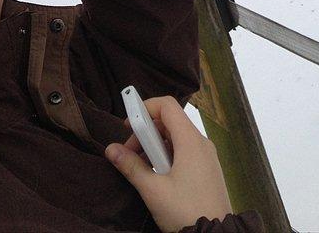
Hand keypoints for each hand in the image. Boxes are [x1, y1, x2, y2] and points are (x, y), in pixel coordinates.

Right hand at [105, 95, 229, 232]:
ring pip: (176, 137)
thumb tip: (111, 149)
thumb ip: (131, 166)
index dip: (145, 108)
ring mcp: (206, 156)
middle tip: (129, 153)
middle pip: (170, 121)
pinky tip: (158, 175)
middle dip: (146, 132)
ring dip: (155, 146)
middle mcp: (201, 143)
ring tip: (142, 168)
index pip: (167, 105)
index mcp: (190, 141)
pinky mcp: (207, 170)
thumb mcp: (153, 190)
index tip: (129, 125)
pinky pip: (185, 151)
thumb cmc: (185, 212)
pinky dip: (167, 155)